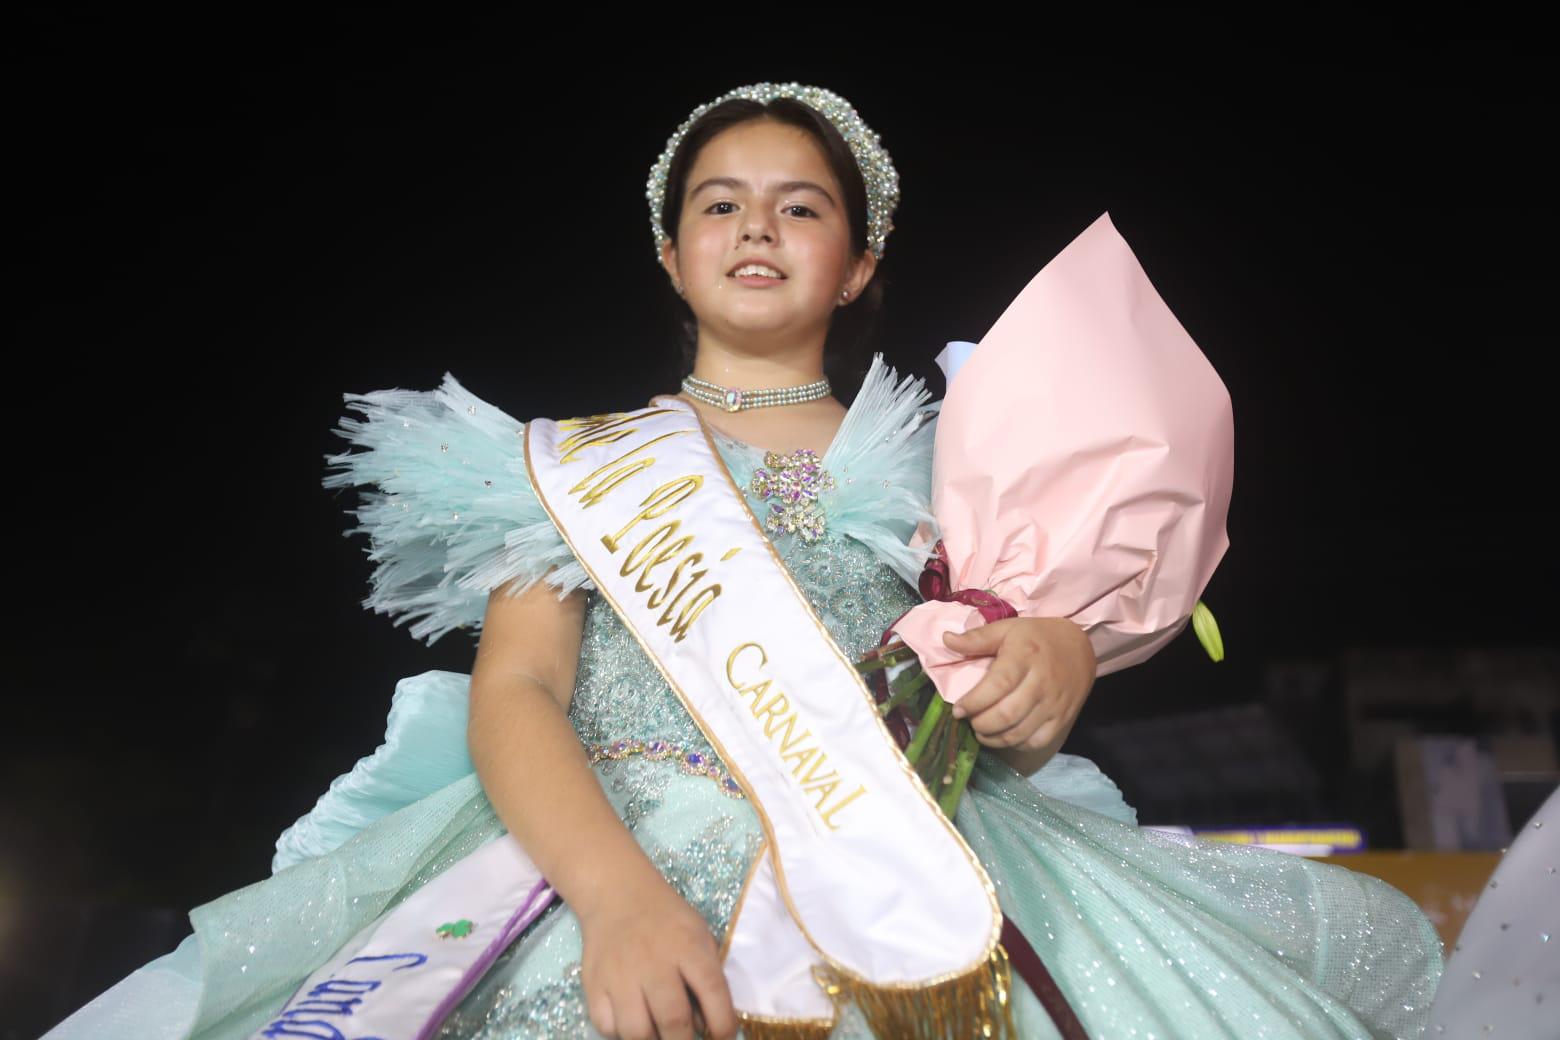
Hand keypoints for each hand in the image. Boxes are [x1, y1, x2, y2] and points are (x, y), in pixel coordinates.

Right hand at [577, 870, 737, 1039]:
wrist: (617, 895)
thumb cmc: (667, 920)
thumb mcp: (699, 935)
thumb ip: (708, 976)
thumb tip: (706, 1025)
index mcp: (689, 947)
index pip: (713, 992)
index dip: (723, 1025)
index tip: (723, 1038)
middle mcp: (655, 962)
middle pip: (673, 1020)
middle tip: (684, 1039)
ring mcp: (621, 975)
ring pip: (637, 1032)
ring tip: (657, 1032)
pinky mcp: (594, 984)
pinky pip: (607, 1027)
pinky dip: (620, 1033)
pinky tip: (631, 1020)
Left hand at [940, 616, 1095, 752]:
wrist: (1079, 647)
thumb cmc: (1036, 638)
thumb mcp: (1007, 629)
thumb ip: (977, 638)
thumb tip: (946, 639)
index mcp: (1025, 656)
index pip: (998, 685)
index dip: (974, 702)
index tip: (958, 710)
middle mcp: (1041, 682)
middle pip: (1007, 714)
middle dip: (980, 724)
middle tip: (969, 721)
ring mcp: (1053, 703)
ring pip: (1019, 732)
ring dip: (994, 738)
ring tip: (981, 731)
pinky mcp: (1062, 718)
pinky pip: (1036, 741)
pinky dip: (1015, 744)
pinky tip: (1004, 735)